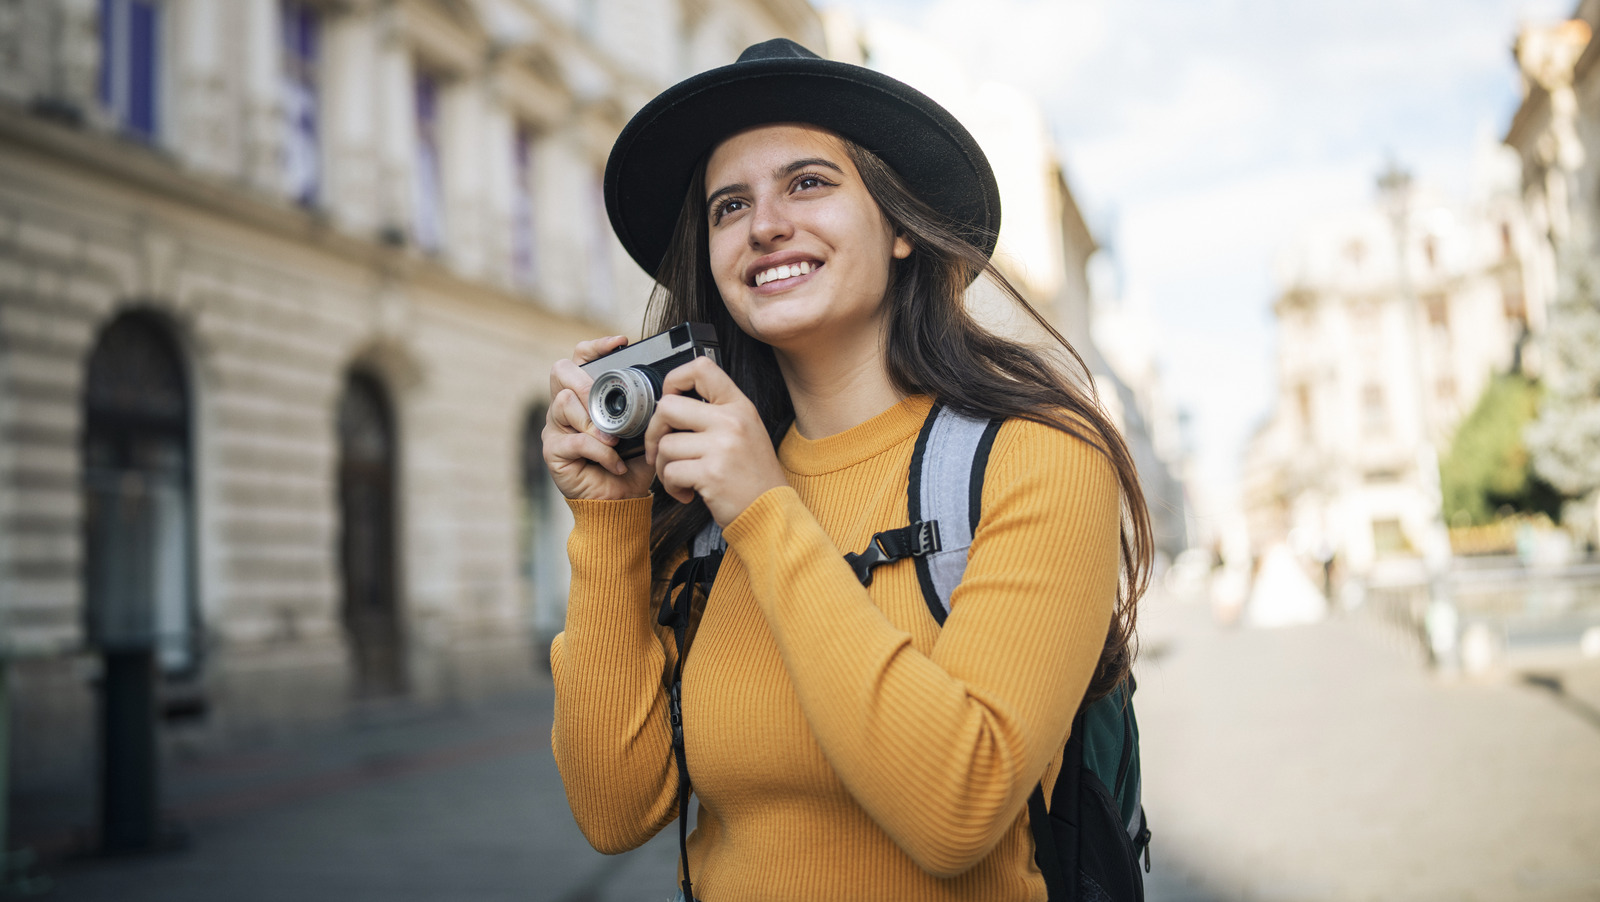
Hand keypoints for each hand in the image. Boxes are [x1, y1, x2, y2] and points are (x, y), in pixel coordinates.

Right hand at [543, 336, 656, 500]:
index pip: (580, 358)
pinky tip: (614, 462)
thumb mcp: (643, 429)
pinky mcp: (554, 450)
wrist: (621, 500)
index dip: (596, 346)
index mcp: (586, 396)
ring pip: (564, 403)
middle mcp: (566, 407)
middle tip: (608, 404)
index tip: (621, 343)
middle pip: (561, 371)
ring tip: (615, 441)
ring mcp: (556, 427)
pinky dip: (599, 451)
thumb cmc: (630, 463)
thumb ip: (644, 407)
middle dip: (587, 382)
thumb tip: (661, 385)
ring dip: (595, 423)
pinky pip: (574, 440)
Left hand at [643, 356, 786, 525]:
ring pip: (666, 445)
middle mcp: (731, 421)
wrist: (771, 512)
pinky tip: (687, 492)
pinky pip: (670, 473)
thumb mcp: (746, 432)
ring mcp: (721, 446)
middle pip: (668, 406)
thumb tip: (671, 407)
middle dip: (655, 431)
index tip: (669, 400)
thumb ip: (715, 413)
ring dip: (664, 467)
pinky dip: (672, 487)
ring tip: (681, 477)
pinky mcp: (710, 473)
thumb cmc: (754, 477)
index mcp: (739, 406)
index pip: (701, 368)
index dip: (674, 380)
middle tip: (660, 449)